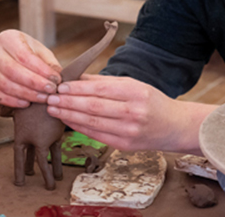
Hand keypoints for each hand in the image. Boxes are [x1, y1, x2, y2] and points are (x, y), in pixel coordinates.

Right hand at [0, 30, 61, 107]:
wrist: (16, 57)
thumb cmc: (32, 53)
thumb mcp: (43, 53)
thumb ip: (50, 64)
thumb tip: (56, 78)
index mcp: (8, 38)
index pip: (24, 56)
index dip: (41, 70)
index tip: (55, 79)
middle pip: (12, 70)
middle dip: (34, 83)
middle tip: (50, 90)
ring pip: (4, 84)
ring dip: (26, 94)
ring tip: (43, 97)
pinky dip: (12, 101)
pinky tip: (27, 103)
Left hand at [46, 74, 216, 153]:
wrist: (174, 126)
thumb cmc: (153, 102)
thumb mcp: (135, 85)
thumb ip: (107, 83)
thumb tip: (78, 79)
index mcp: (136, 92)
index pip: (101, 90)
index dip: (78, 89)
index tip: (61, 86)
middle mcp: (133, 112)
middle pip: (93, 106)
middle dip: (68, 102)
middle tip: (50, 98)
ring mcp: (129, 130)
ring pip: (92, 122)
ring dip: (69, 116)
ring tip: (54, 110)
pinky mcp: (125, 144)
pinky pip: (97, 135)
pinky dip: (80, 127)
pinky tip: (68, 121)